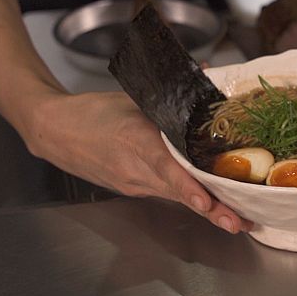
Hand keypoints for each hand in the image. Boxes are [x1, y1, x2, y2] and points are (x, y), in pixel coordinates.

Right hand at [24, 91, 252, 233]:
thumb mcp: (135, 97)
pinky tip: (217, 206)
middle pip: (180, 192)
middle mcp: (136, 169)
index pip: (167, 167)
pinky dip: (193, 199)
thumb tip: (211, 74)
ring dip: (209, 211)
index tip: (208, 202)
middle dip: (213, 209)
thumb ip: (175, 92)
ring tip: (240, 220)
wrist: (53, 131)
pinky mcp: (134, 188)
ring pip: (178, 198)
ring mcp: (134, 183)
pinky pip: (169, 194)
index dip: (189, 187)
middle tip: (243, 222)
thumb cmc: (93, 111)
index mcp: (135, 140)